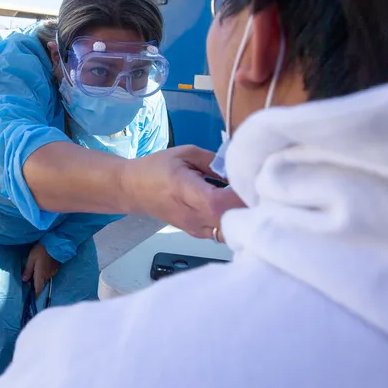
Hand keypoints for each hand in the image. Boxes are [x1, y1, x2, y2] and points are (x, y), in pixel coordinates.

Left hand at [22, 243, 59, 296]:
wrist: (55, 243)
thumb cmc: (41, 250)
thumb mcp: (31, 258)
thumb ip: (28, 270)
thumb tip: (24, 280)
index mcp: (41, 275)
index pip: (38, 289)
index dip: (35, 296)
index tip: (31, 300)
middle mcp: (48, 276)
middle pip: (40, 284)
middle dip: (34, 284)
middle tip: (28, 279)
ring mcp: (53, 272)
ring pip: (44, 278)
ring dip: (39, 277)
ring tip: (34, 271)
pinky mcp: (56, 268)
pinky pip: (48, 274)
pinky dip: (43, 273)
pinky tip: (41, 266)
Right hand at [121, 146, 246, 240]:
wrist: (132, 189)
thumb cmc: (157, 168)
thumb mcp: (185, 153)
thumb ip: (214, 160)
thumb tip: (239, 169)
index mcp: (183, 189)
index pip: (217, 202)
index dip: (238, 196)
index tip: (250, 183)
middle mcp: (189, 214)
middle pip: (227, 220)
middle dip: (246, 206)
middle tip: (254, 190)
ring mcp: (193, 227)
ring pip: (228, 230)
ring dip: (240, 216)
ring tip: (245, 199)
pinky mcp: (196, 233)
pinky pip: (221, 232)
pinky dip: (231, 222)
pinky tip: (233, 208)